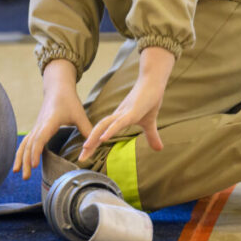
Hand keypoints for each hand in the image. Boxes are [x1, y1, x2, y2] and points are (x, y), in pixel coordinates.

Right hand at [13, 59, 92, 179]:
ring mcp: (36, 126)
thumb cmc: (69, 101)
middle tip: (26, 177)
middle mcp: (40, 124)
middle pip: (29, 144)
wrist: (57, 88)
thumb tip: (94, 146)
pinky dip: (21, 152)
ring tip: (16, 173)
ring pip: (25, 143)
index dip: (36, 151)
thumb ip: (87, 130)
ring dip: (20, 158)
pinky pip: (26, 141)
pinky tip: (19, 164)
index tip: (34, 164)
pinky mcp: (36, 128)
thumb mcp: (80, 114)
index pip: (40, 138)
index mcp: (50, 121)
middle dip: (26, 160)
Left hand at [78, 46, 174, 160]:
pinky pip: (119, 122)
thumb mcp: (150, 122)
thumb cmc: (150, 99)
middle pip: (98, 131)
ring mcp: (123, 113)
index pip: (102, 133)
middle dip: (90, 145)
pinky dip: (110, 130)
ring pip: (104, 125)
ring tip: (86, 148)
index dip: (94, 144)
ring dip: (94, 137)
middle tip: (81, 158)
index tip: (85, 156)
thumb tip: (159, 149)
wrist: (153, 82)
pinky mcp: (132, 112)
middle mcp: (117, 116)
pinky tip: (104, 138)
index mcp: (119, 119)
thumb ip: (151, 135)